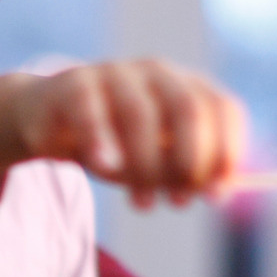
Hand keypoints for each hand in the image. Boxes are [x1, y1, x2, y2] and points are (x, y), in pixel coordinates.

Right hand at [0, 61, 246, 208]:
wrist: (50, 123)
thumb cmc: (116, 145)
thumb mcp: (156, 160)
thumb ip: (187, 173)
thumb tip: (220, 192)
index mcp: (186, 86)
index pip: (222, 108)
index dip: (227, 152)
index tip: (217, 195)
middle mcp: (156, 72)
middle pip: (187, 109)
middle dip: (189, 161)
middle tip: (180, 201)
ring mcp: (114, 73)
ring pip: (139, 113)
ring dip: (145, 166)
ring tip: (143, 204)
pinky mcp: (74, 85)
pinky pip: (90, 111)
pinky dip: (101, 140)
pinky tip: (105, 167)